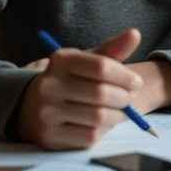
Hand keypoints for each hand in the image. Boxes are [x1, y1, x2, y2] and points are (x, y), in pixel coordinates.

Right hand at [17, 29, 143, 149]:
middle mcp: (49, 86)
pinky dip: (104, 130)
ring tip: (121, 111)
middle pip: (100, 93)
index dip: (125, 76)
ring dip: (117, 116)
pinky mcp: (49, 136)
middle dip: (124, 98)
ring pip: (97, 117)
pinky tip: (104, 123)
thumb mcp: (88, 60)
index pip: (101, 66)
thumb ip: (113, 49)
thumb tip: (135, 34)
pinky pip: (89, 136)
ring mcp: (46, 113)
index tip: (137, 82)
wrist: (33, 105)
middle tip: (129, 99)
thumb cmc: (73, 79)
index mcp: (61, 61)